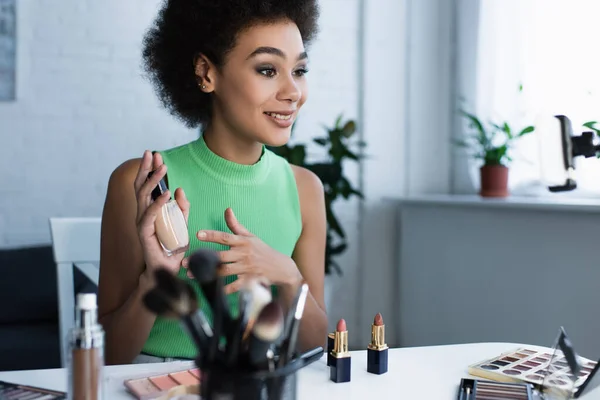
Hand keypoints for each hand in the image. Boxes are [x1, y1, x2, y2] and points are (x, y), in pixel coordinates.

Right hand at [134, 151, 189, 278]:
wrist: (167, 269)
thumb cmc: (173, 247)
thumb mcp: (182, 224)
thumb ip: (182, 208)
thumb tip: (179, 189)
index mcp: (151, 210)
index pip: (149, 186)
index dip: (151, 170)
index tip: (156, 155)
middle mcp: (144, 214)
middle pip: (142, 186)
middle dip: (147, 169)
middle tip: (153, 153)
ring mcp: (143, 223)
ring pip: (144, 197)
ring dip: (153, 181)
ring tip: (163, 169)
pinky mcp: (145, 233)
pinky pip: (150, 215)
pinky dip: (158, 204)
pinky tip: (166, 194)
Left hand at [189, 208, 301, 293]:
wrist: (281, 267)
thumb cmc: (263, 250)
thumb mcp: (251, 236)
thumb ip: (236, 225)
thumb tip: (227, 209)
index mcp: (243, 242)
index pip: (225, 237)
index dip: (211, 235)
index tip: (198, 234)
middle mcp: (244, 254)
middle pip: (220, 256)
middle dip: (202, 259)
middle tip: (186, 261)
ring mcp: (246, 268)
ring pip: (224, 271)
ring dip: (207, 274)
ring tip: (191, 275)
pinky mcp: (249, 281)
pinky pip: (234, 286)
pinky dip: (223, 289)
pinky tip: (210, 289)